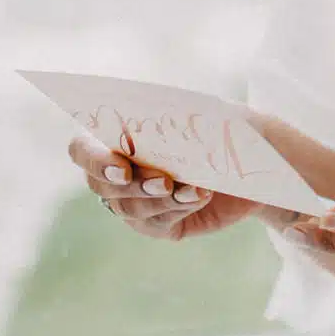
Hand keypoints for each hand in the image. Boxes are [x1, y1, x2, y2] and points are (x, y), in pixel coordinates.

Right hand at [70, 129, 267, 241]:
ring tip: (192, 189)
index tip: (121, 167)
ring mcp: (134, 202)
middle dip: (134, 184)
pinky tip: (199, 196)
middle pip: (103, 186)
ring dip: (161, 199)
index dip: (94, 160)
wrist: (252, 163)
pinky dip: (179, 208)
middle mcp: (116, 172)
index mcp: (114, 136)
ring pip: (131, 207)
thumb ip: (187, 112)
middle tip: (163, 181)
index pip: (82, 149)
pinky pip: (158, 222)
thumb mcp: (209, 111)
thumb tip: (176, 117)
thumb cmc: (223, 126)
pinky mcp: (158, 224)